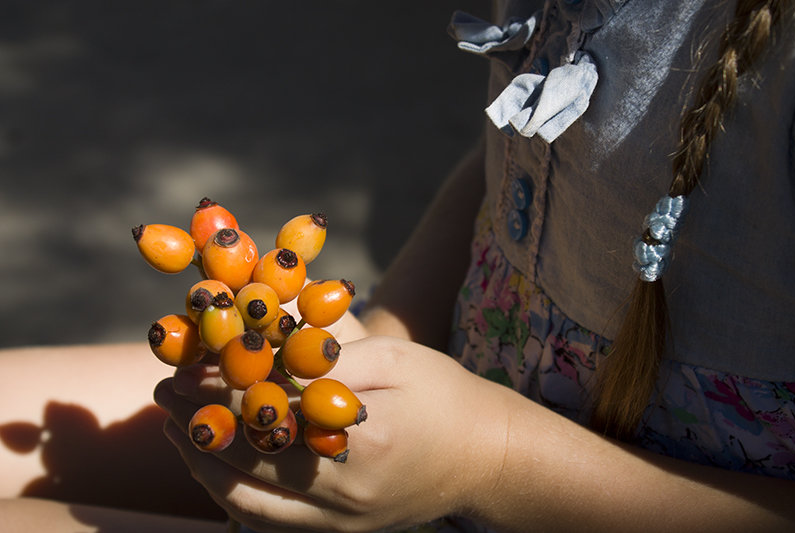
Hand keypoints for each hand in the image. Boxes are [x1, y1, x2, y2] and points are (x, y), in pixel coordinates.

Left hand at [153, 335, 508, 531]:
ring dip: (204, 469)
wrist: (486, 458)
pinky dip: (233, 496)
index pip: (266, 417)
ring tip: (178, 432)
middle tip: (163, 398)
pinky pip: (272, 525)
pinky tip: (216, 467)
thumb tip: (259, 356)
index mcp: (362, 441)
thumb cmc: (444, 394)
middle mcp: (346, 493)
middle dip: (196, 429)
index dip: (217, 392)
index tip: (183, 369)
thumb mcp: (392, 358)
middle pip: (247, 466)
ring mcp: (343, 523)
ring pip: (250, 506)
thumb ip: (325, 361)